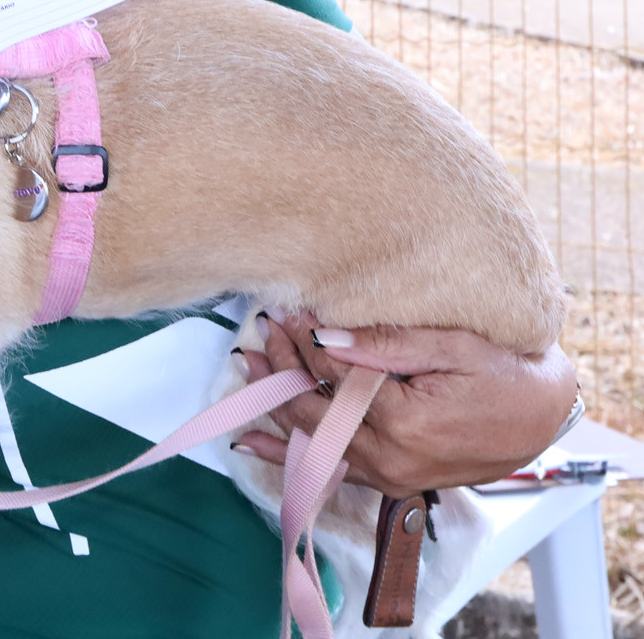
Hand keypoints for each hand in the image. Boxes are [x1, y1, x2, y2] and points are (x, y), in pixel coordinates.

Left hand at [237, 312, 579, 495]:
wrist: (545, 416)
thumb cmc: (507, 374)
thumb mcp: (453, 346)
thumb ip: (385, 343)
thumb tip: (323, 333)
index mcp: (405, 421)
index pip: (330, 376)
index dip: (300, 342)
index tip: (283, 312)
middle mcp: (390, 457)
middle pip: (311, 409)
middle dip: (280, 368)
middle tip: (261, 330)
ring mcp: (389, 475)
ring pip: (312, 438)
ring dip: (275, 403)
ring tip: (247, 368)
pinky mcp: (391, 480)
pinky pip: (328, 468)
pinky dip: (287, 452)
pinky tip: (250, 442)